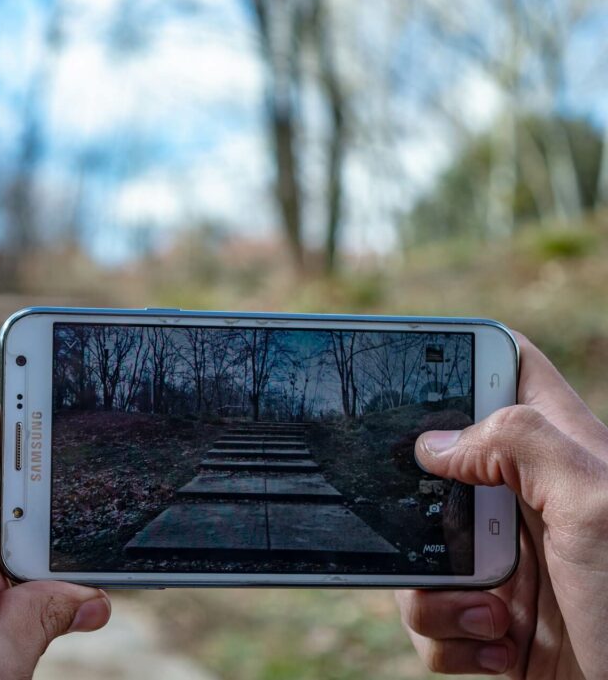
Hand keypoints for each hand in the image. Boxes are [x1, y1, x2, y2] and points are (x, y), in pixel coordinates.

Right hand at [396, 334, 607, 677]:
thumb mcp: (595, 507)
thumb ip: (521, 446)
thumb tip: (435, 443)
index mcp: (563, 455)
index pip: (510, 369)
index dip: (464, 352)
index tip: (411, 360)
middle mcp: (529, 502)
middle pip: (436, 464)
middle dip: (417, 505)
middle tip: (452, 533)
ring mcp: (506, 562)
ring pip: (419, 550)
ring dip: (434, 593)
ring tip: (495, 616)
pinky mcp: (489, 619)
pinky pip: (428, 614)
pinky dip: (448, 638)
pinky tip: (500, 647)